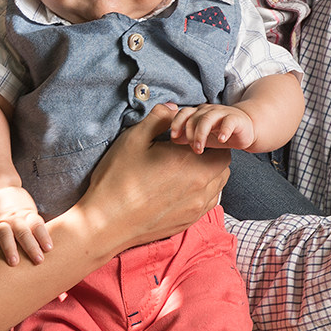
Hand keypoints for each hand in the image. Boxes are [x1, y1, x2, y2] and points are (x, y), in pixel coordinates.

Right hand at [0, 185, 51, 265]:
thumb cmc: (19, 206)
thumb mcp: (30, 212)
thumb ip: (36, 228)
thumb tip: (51, 249)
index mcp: (27, 214)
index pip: (37, 225)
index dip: (43, 236)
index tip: (49, 249)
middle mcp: (14, 218)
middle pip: (23, 232)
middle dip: (30, 246)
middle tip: (38, 260)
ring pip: (4, 234)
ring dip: (9, 248)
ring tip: (14, 262)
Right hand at [76, 102, 227, 250]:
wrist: (107, 221)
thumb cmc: (118, 179)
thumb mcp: (133, 139)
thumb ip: (158, 119)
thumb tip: (172, 108)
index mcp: (189, 162)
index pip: (219, 146)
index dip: (208, 138)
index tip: (190, 138)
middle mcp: (200, 186)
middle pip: (223, 165)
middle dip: (212, 154)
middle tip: (189, 150)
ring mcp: (196, 207)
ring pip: (219, 185)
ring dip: (209, 174)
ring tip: (184, 170)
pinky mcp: (189, 222)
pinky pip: (208, 203)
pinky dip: (203, 193)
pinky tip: (180, 188)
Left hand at [169, 104, 256, 152]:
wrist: (246, 129)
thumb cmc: (220, 132)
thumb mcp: (202, 136)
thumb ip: (187, 137)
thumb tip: (173, 139)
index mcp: (199, 112)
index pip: (184, 113)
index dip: (177, 123)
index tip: (173, 137)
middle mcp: (209, 110)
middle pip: (194, 118)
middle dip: (191, 135)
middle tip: (194, 149)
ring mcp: (222, 113)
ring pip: (208, 119)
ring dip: (201, 134)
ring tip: (201, 148)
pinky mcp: (236, 118)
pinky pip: (228, 121)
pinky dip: (224, 130)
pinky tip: (222, 140)